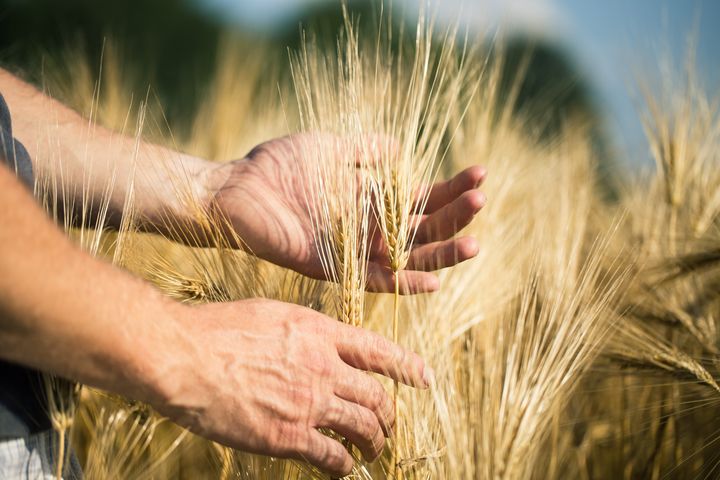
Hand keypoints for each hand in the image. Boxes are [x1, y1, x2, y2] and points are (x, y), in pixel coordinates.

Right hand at [157, 299, 429, 476]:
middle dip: (389, 414)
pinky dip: (343, 465)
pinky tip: (342, 468)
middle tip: (389, 424)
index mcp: (320, 333)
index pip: (379, 350)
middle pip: (376, 396)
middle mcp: (324, 367)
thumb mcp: (272, 314)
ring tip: (373, 451)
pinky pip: (332, 457)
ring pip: (363, 428)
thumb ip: (304, 330)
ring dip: (374, 443)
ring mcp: (309, 403)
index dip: (407, 366)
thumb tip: (318, 340)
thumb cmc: (219, 329)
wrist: (186, 356)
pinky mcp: (289, 436)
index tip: (424, 378)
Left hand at [208, 134, 486, 293]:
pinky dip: (402, 282)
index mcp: (370, 199)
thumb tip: (400, 149)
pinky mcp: (332, 267)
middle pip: (422, 228)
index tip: (480, 173)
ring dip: (440, 252)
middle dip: (454, 216)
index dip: (451, 188)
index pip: (421, 199)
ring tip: (474, 242)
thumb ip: (364, 151)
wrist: (234, 190)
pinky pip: (374, 281)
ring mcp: (352, 250)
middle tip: (482, 200)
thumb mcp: (330, 149)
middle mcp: (367, 227)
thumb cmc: (276, 168)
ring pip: (407, 257)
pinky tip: (433, 280)